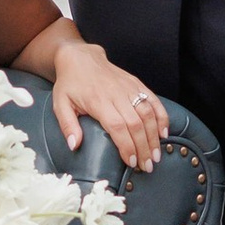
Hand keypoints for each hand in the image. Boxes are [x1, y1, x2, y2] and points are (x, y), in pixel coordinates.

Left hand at [48, 42, 166, 175]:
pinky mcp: (136, 83)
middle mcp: (116, 94)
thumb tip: (74, 145)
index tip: (131, 162)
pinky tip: (164, 133)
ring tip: (156, 156)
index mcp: (98, 101)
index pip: (117, 126)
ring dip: (154, 136)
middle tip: (147, 166)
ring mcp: (129, 87)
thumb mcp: (60, 104)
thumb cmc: (70, 83)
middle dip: (144, 148)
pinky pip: (154, 100)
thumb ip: (68, 125)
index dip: (127, 146)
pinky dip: (162, 116)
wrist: (80, 58)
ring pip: (148, 113)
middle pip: (136, 124)